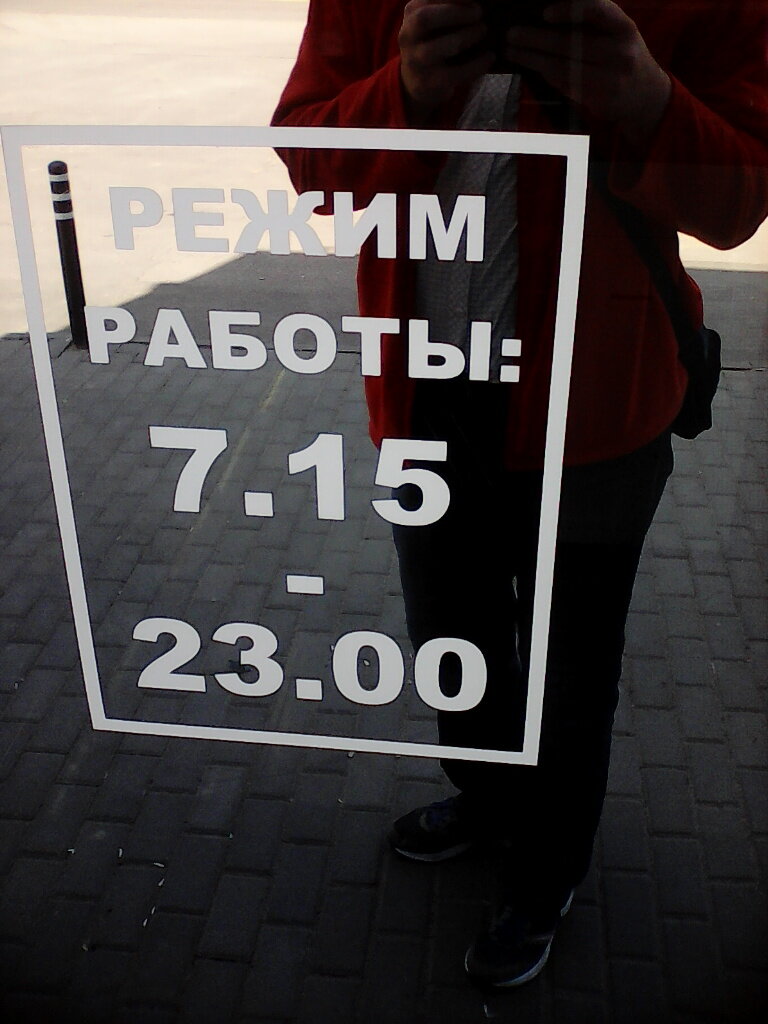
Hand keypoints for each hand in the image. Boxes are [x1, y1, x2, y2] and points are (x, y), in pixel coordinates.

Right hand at [399, 0, 493, 123]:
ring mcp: (417, 62)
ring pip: (441, 47)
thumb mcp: (433, 19)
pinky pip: (456, 73)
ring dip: (467, 36)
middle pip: (425, 19)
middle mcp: (407, 37)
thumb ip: (446, 6)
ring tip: (483, 30)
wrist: (416, 81)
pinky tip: (489, 57)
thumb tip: (475, 2)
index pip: (427, 0)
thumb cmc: (432, 41)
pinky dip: (476, 64)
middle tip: (478, 12)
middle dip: (455, 13)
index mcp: (411, 14)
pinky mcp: (430, 83)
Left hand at [505, 0, 670, 145]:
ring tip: (512, 50)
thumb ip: (591, 24)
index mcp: (624, 27)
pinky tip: (530, 66)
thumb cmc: (623, 56)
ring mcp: (610, 78)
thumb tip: (546, 17)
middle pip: (571, 43)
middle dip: (536, 38)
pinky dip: (545, 74)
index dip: (571, 10)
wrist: (646, 95)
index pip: (598, 12)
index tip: (545, 13)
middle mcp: (620, 51)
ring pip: (563, 66)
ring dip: (533, 58)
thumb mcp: (617, 33)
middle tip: (512, 33)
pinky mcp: (599, 99)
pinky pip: (565, 84)